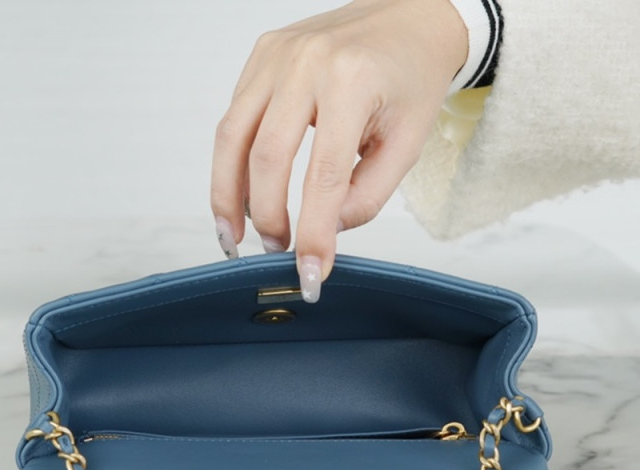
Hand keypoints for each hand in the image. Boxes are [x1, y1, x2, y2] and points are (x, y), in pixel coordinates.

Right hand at [210, 0, 467, 300]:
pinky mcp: (261, 56)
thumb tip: (324, 233)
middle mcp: (307, 62)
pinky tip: (240, 193)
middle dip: (267, 217)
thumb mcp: (407, 143)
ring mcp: (276, 55)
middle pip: (266, 157)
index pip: (323, 176)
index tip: (309, 273)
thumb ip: (367, 196)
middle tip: (277, 250)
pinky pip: (235, 118)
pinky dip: (233, 164)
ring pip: (232, 137)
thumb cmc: (412, 78)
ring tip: (234, 236)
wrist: (410, 17)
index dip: (312, 233)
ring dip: (227, 196)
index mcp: (352, 81)